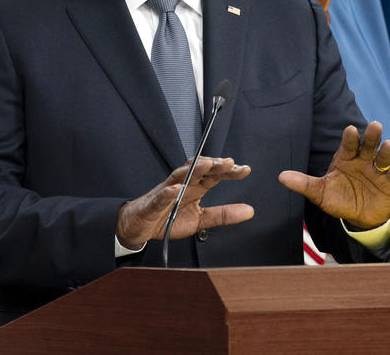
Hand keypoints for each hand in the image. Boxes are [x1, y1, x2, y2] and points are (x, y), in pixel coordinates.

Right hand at [116, 157, 252, 247]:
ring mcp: (166, 192)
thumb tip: (249, 210)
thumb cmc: (167, 217)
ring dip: (193, 169)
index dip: (228, 171)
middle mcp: (181, 185)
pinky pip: (160, 196)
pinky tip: (176, 189)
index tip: (244, 170)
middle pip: (198, 170)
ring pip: (180, 176)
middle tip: (229, 163)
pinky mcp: (153, 203)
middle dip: (213, 165)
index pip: (213, 175)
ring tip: (207, 165)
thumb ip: (223, 214)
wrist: (139, 226)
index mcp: (194, 188)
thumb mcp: (201, 219)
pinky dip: (168, 192)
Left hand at [278, 121, 389, 229]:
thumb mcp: (319, 193)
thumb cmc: (337, 199)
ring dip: (387, 152)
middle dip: (371, 137)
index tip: (351, 129)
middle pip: (367, 146)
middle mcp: (362, 161)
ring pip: (383, 158)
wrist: (358, 217)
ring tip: (389, 146)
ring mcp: (377, 171)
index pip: (347, 146)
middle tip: (375, 125)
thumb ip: (303, 183)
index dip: (350, 138)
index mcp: (344, 159)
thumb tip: (280, 177)